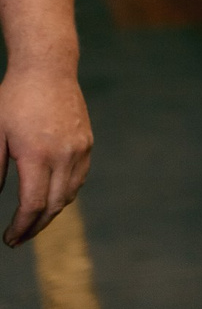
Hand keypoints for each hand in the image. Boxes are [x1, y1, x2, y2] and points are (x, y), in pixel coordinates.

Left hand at [0, 63, 91, 247]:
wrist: (48, 69)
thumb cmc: (13, 99)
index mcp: (37, 155)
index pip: (32, 205)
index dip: (20, 227)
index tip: (8, 239)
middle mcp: (64, 155)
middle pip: (54, 206)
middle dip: (35, 227)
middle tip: (18, 239)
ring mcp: (79, 149)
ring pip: (69, 194)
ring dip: (51, 213)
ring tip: (33, 222)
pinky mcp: (87, 142)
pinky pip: (78, 178)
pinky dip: (64, 194)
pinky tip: (50, 197)